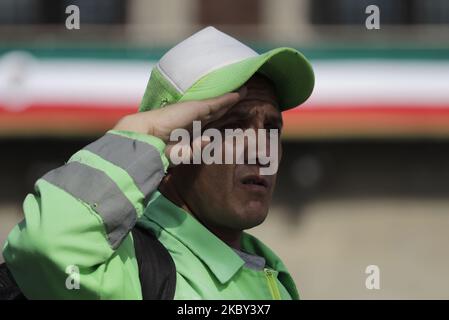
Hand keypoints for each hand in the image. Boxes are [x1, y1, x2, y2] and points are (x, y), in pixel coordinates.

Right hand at [113, 87, 246, 161]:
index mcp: (190, 129)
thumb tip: (209, 139)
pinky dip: (229, 98)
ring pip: (219, 105)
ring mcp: (195, 112)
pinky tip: (241, 93)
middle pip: (216, 111)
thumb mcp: (182, 154)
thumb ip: (197, 149)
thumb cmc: (160, 149)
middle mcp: (194, 119)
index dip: (221, 117)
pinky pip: (218, 103)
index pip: (209, 122)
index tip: (232, 115)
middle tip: (242, 98)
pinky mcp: (197, 109)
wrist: (146, 138)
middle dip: (229, 105)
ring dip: (232, 99)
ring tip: (244, 91)